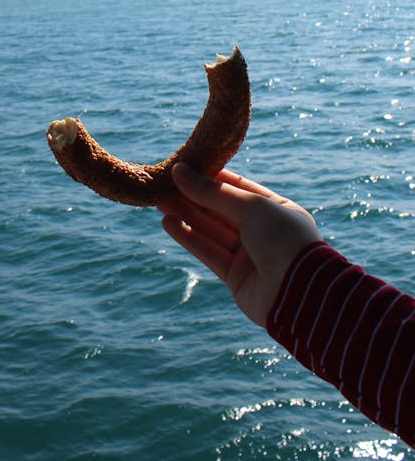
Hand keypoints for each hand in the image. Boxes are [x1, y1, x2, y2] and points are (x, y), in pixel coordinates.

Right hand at [158, 164, 321, 326]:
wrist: (301, 294)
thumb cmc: (283, 239)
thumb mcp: (250, 207)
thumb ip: (212, 191)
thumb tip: (179, 170)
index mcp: (276, 209)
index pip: (239, 187)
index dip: (211, 177)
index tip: (184, 167)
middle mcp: (263, 231)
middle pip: (221, 210)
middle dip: (193, 197)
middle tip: (164, 184)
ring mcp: (250, 255)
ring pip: (211, 230)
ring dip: (186, 215)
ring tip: (160, 201)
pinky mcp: (236, 277)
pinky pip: (208, 252)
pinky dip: (188, 237)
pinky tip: (169, 223)